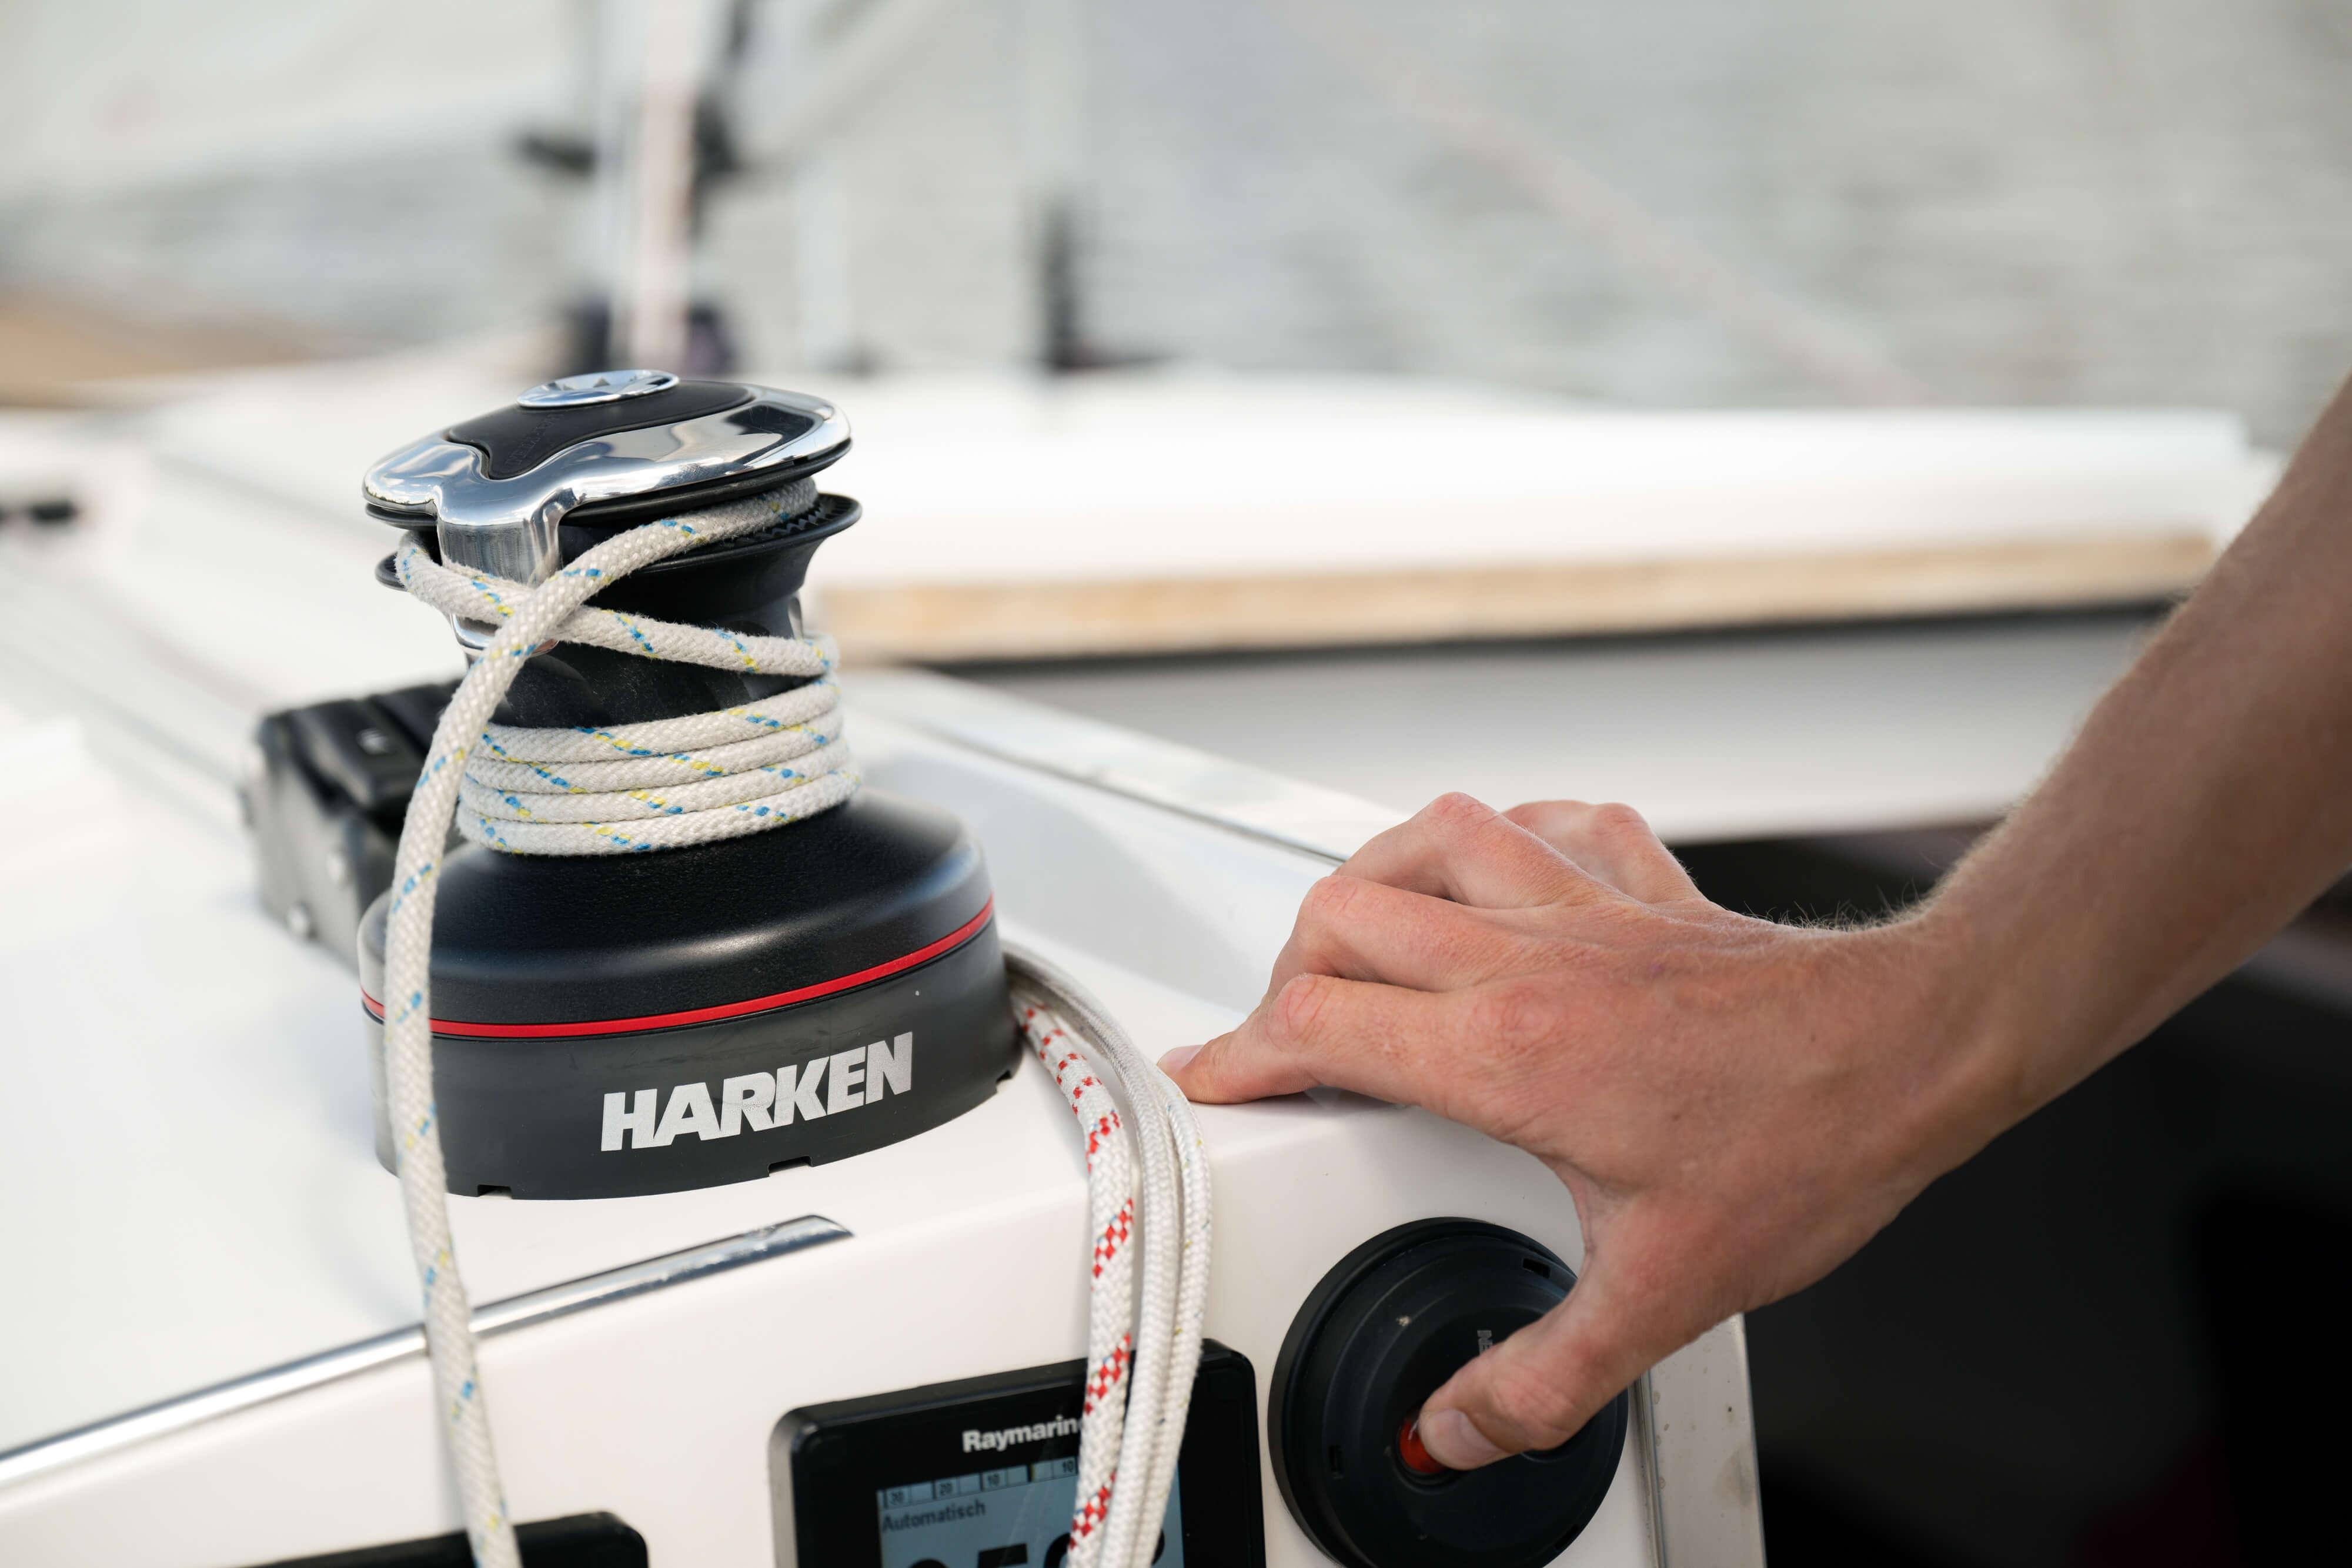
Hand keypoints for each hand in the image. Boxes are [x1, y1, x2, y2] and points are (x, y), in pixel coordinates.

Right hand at [1161, 793, 1998, 1468]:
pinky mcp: (1638, 882)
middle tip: (1292, 1042)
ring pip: (1423, 841)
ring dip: (1372, 884)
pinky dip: (1492, 840)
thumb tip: (1453, 1433)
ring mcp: (1580, 906)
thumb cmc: (1804, 1148)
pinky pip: (1537, 820)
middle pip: (1341, 919)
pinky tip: (1489, 879)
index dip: (1238, 1056)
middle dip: (1286, 978)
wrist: (1916, 1051)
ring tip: (1357, 944)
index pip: (1316, 1025)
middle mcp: (1526, 959)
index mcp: (1507, 1052)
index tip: (1210, 1082)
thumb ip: (1541, 1379)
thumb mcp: (1661, 1296)